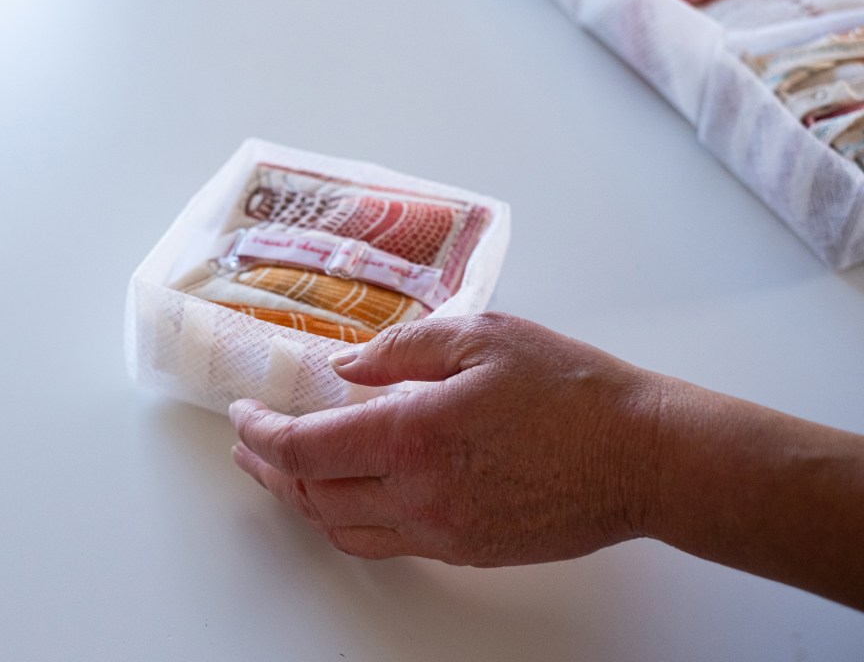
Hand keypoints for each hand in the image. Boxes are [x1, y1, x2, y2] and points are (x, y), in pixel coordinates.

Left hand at [229, 312, 665, 565]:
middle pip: (312, 494)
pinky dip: (346, 521)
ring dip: (301, 500)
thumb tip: (345, 369)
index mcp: (415, 435)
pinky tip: (346, 497)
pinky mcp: (466, 549)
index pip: (304, 447)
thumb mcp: (482, 337)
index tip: (243, 413)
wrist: (643, 456)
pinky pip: (385, 543)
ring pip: (341, 529)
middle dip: (267, 468)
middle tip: (248, 442)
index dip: (260, 432)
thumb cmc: (572, 390)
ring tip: (282, 472)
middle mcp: (418, 495)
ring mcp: (442, 531)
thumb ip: (401, 351)